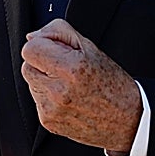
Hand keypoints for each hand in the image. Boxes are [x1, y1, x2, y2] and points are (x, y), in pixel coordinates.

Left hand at [20, 19, 141, 152]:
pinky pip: (36, 100)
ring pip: (30, 82)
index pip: (30, 49)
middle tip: (63, 65)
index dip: (41, 44)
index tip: (53, 47)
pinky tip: (67, 97)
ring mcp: (51, 109)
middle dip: (42, 61)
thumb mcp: (90, 47)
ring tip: (67, 83)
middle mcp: (58, 91)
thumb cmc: (112, 84)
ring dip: (44, 78)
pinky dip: (47, 96)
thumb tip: (33, 35)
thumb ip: (59, 32)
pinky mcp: (48, 122)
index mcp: (70, 68)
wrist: (127, 119)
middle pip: (27, 65)